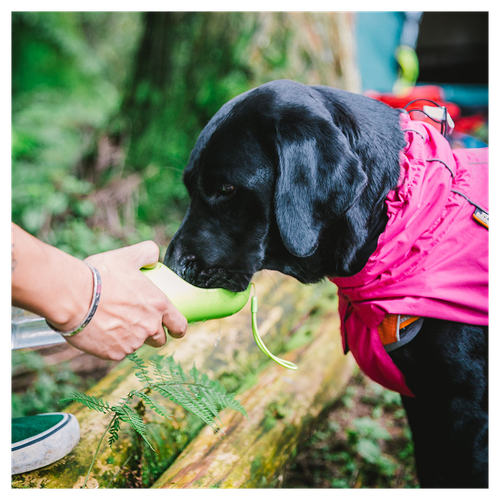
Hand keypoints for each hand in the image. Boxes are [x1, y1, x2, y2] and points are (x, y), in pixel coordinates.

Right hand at [64, 241, 187, 359]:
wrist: (72, 297)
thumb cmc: (100, 275)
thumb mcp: (127, 256)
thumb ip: (146, 253)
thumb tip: (154, 257)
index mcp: (158, 305)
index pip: (179, 325)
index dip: (177, 328)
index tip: (174, 329)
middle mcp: (150, 326)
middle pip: (159, 339)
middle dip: (152, 334)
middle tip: (137, 322)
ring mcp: (133, 342)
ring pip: (136, 344)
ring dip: (129, 337)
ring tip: (111, 321)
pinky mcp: (115, 354)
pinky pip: (117, 351)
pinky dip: (111, 344)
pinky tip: (99, 330)